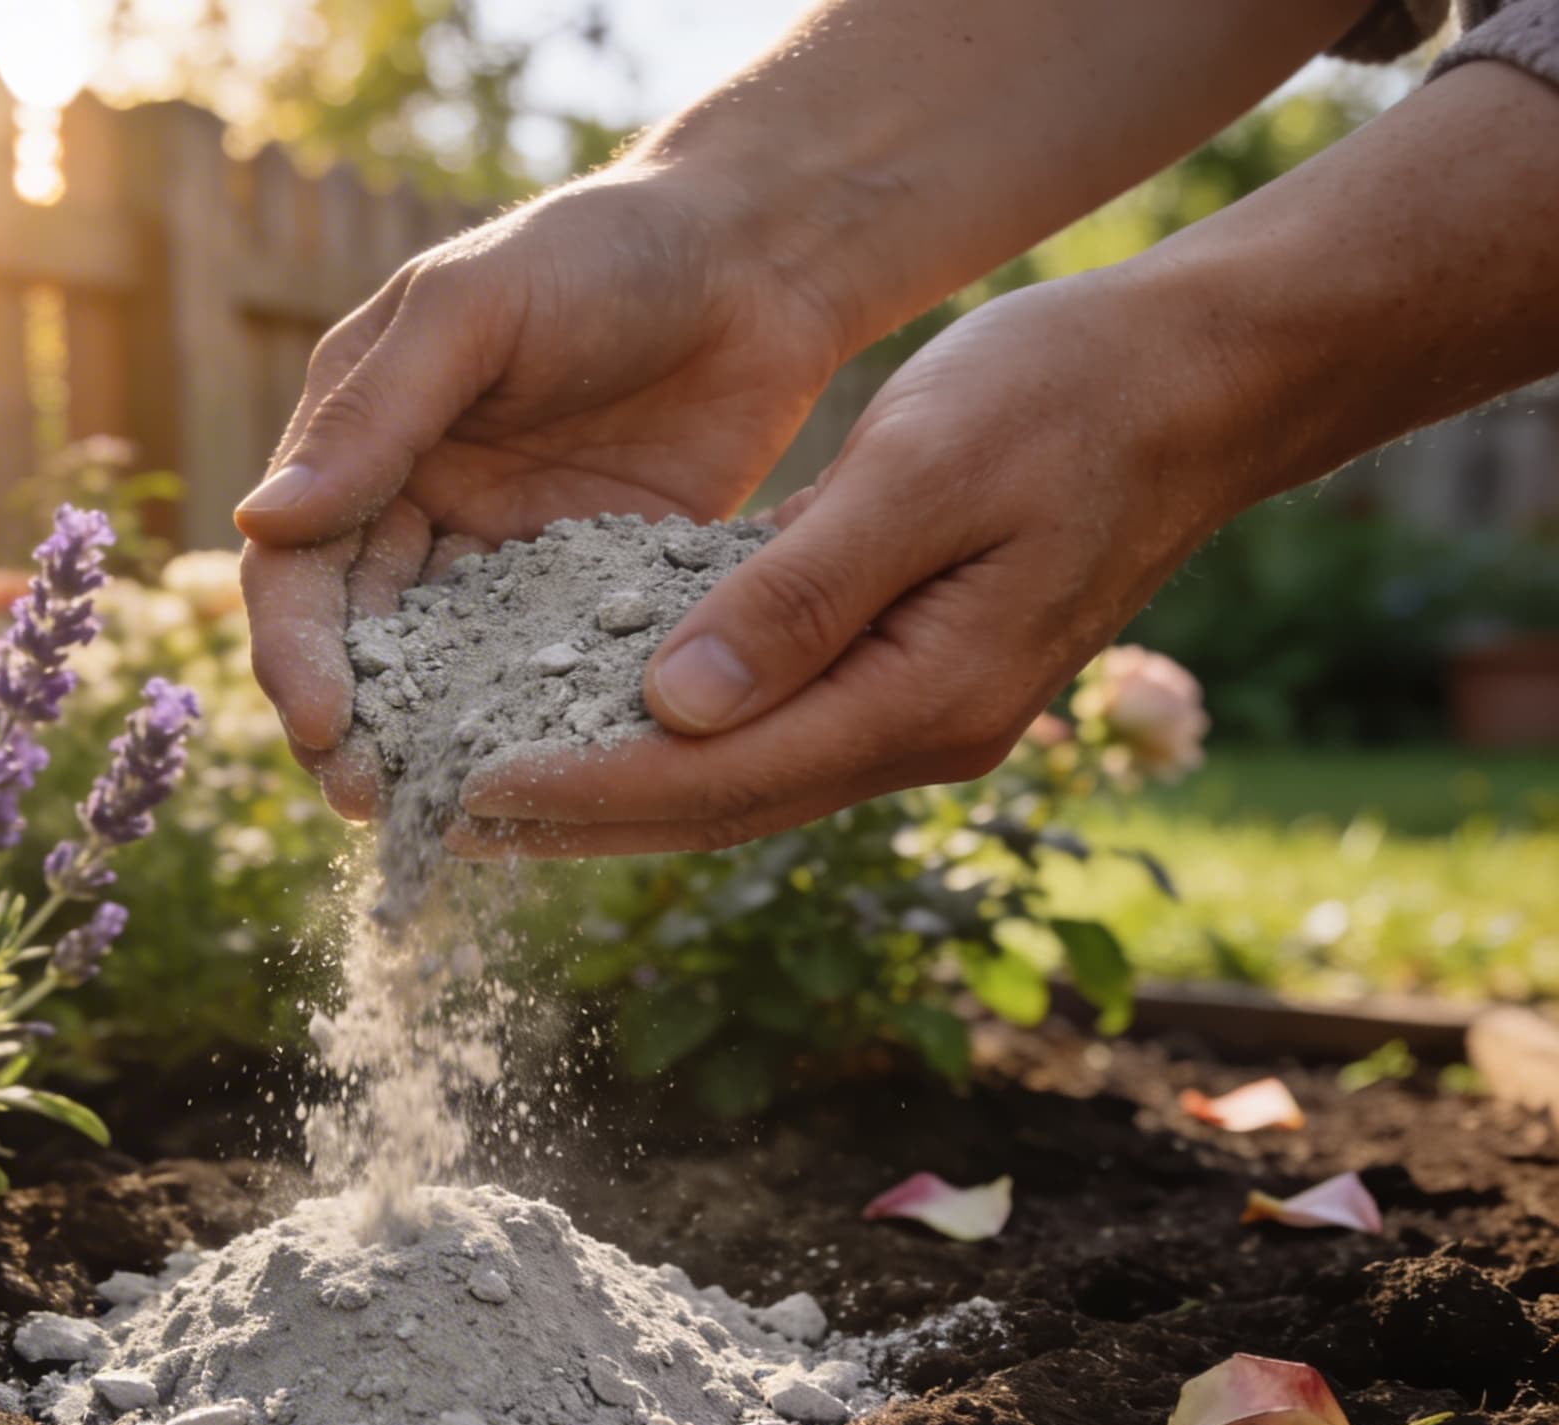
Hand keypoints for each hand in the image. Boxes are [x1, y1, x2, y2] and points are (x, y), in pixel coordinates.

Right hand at [234, 161, 853, 818]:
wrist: (758, 256)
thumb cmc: (600, 251)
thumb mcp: (473, 311)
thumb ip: (375, 416)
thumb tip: (262, 526)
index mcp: (359, 441)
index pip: (299, 568)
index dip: (298, 651)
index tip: (319, 723)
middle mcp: (417, 510)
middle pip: (360, 644)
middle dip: (354, 725)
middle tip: (370, 801)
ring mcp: (503, 560)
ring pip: (445, 675)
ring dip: (433, 745)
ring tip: (440, 819)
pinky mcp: (592, 592)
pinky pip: (548, 673)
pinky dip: (535, 727)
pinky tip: (546, 783)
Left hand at [449, 272, 1267, 855]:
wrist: (1200, 383)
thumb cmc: (1066, 397)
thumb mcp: (921, 473)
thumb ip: (800, 597)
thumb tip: (672, 706)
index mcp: (924, 698)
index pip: (719, 776)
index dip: (587, 791)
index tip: (471, 792)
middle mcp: (918, 733)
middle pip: (717, 805)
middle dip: (580, 817)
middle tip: (444, 821)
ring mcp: (918, 712)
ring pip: (737, 779)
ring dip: (616, 791)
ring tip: (491, 792)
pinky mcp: (907, 674)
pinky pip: (770, 727)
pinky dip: (675, 734)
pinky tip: (593, 720)